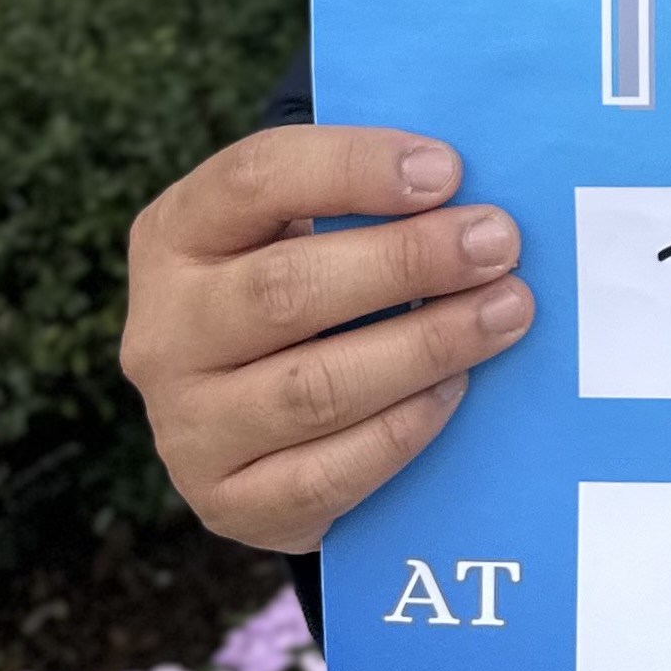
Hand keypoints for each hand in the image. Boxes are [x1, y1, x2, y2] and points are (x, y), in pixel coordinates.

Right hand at [123, 127, 532, 554]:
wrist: (252, 420)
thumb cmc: (304, 286)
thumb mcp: (303, 226)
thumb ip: (367, 200)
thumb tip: (471, 192)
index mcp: (177, 234)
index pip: (253, 180)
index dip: (352, 167)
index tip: (447, 169)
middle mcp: (165, 332)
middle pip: (285, 289)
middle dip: (407, 262)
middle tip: (498, 244)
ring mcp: (186, 427)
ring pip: (312, 388)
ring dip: (425, 347)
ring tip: (506, 312)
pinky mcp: (228, 503)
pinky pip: (324, 475)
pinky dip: (400, 431)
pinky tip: (456, 389)